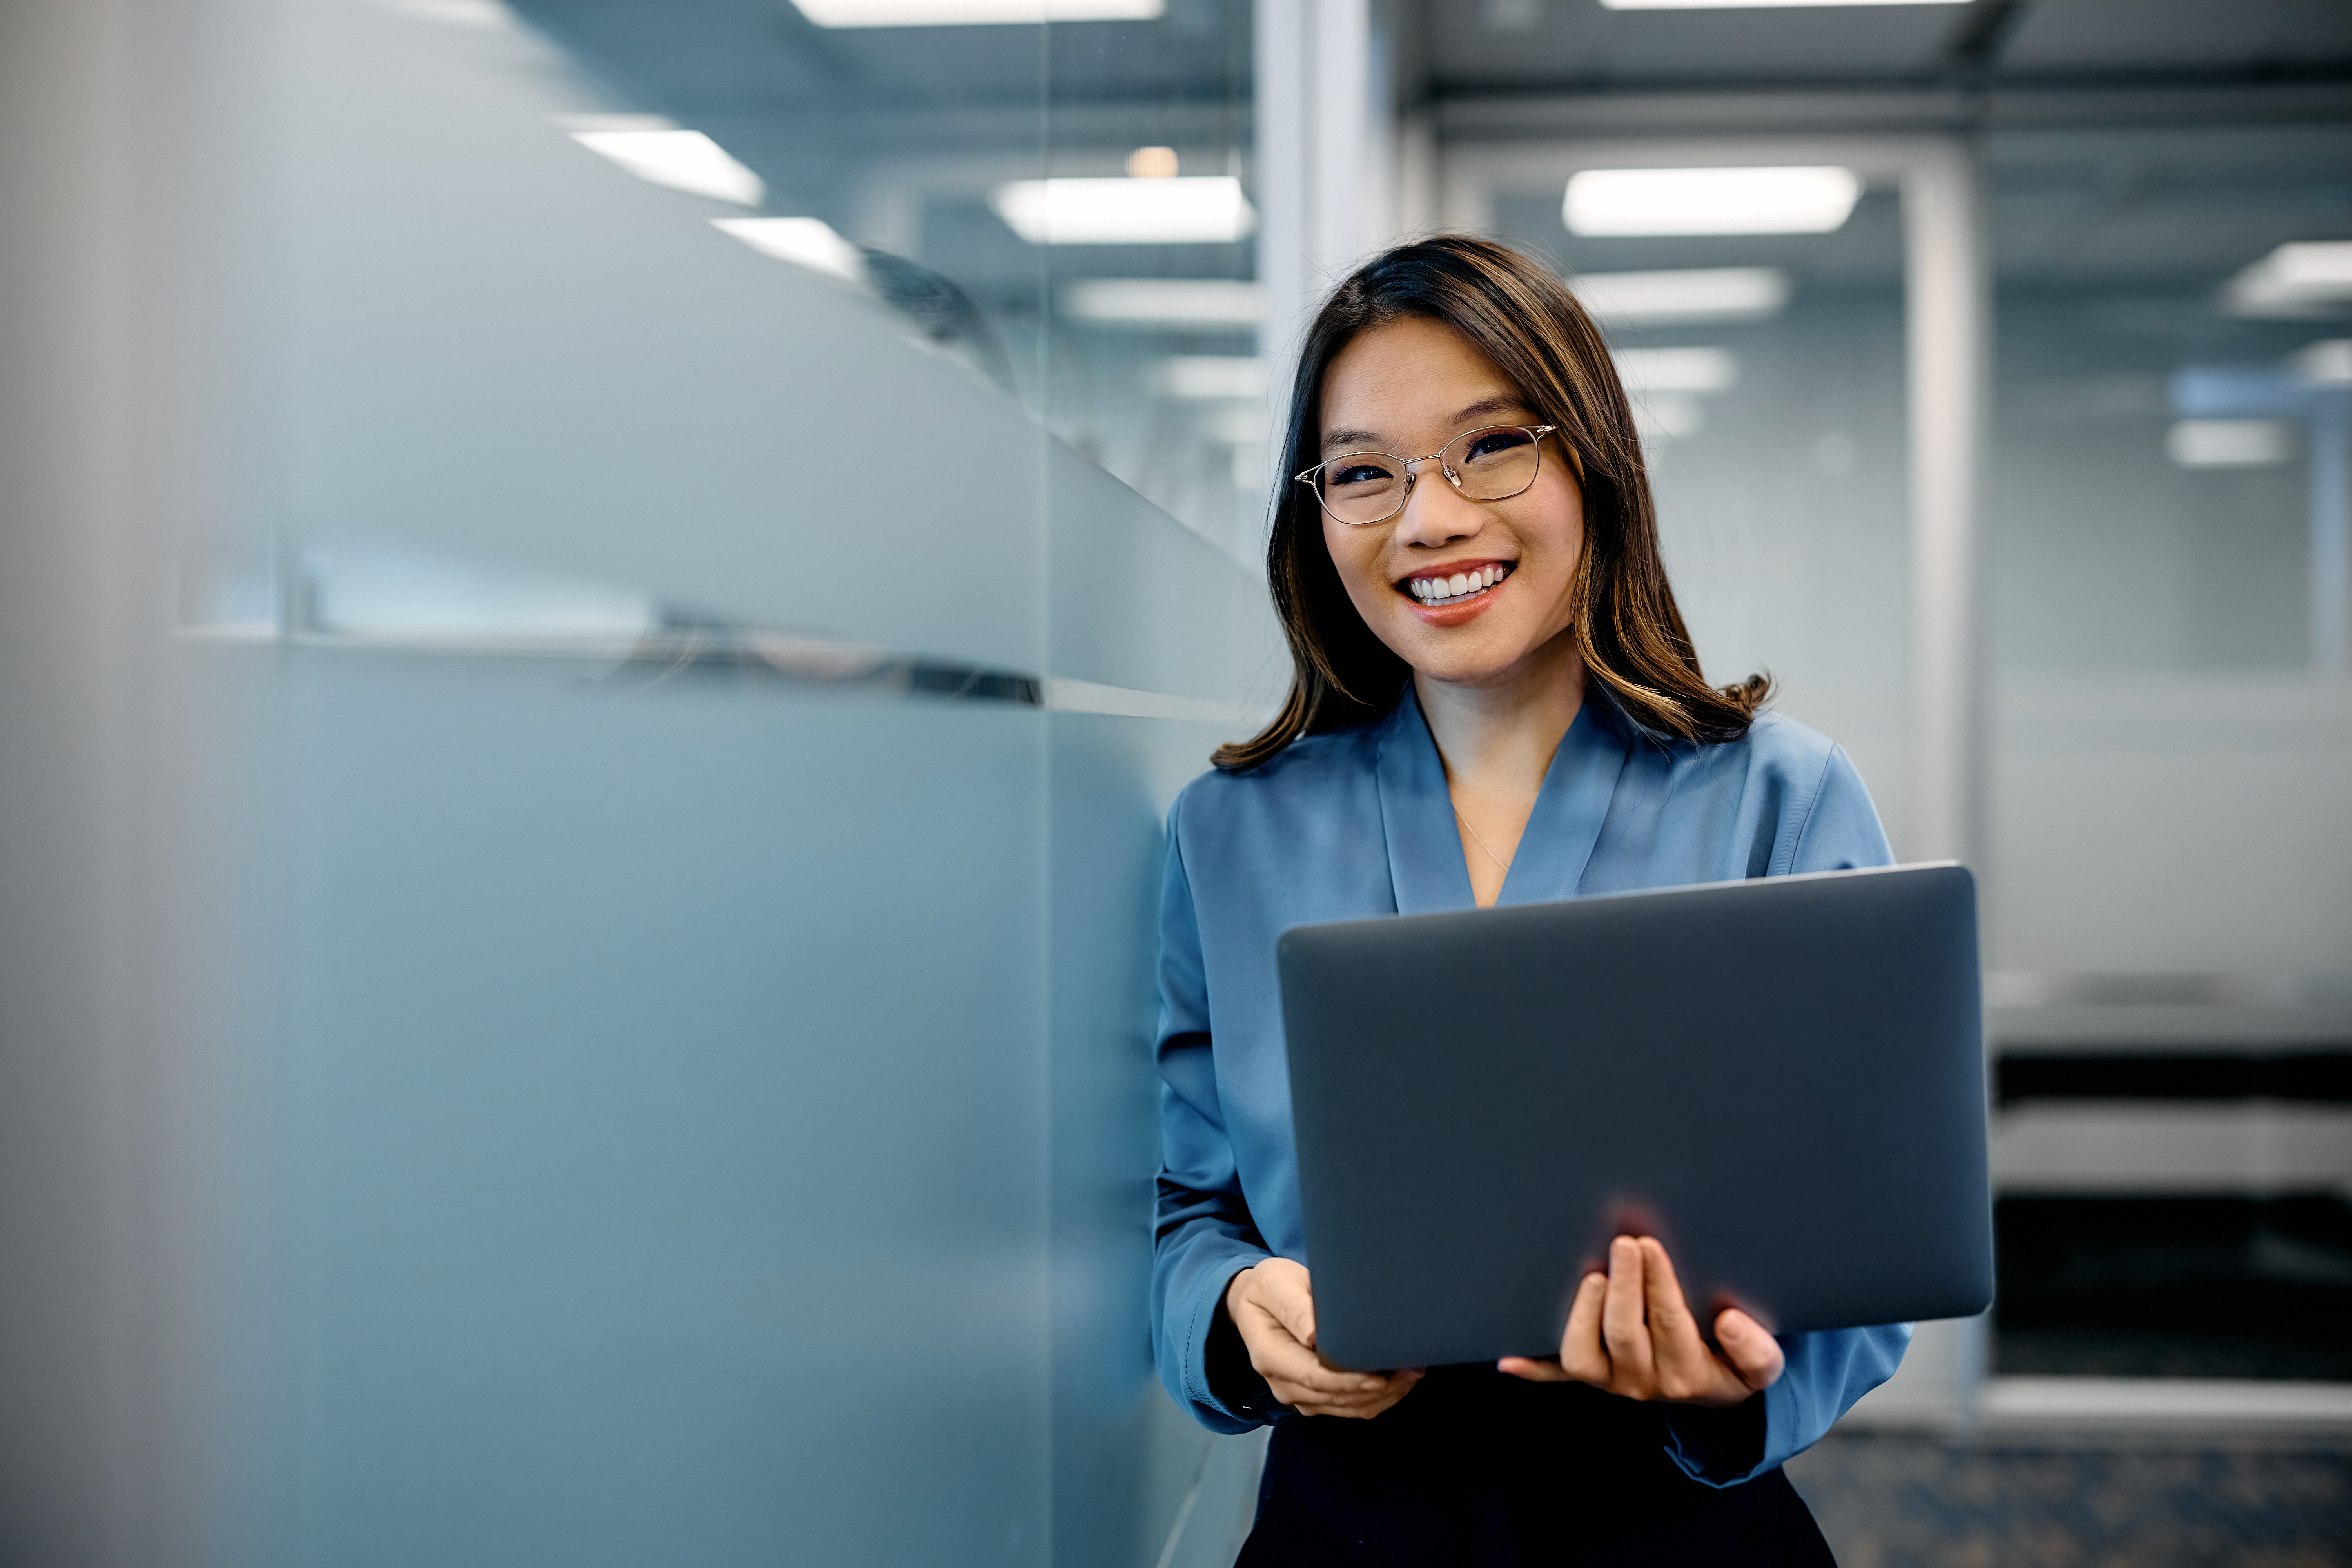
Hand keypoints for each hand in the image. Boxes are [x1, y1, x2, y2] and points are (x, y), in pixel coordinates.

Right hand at [1225, 1258, 1422, 1419]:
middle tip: (1412, 1369)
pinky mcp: (1314, 1396)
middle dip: (1377, 1389)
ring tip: (1412, 1373)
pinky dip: (1376, 1398)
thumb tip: (1314, 1337)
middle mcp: (1281, 1383)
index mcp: (1269, 1355)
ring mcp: (1298, 1394)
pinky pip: (1349, 1407)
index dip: (1351, 1380)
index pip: (1314, 1377)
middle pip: (1335, 1397)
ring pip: (1347, 1407)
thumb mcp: (1275, 1284)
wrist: (1257, 1301)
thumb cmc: (1269, 1288)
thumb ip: (1294, 1308)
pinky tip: (1398, 1381)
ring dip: (1383, 1396)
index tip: (1381, 1375)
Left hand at [1498, 1235, 1782, 1407]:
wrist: (1713, 1390)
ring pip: (1582, 1356)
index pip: (1669, 1324)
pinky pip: (1557, 1375)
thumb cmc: (1733, 1361)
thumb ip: (1756, 1350)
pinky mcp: (1591, 1376)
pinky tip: (1510, 1359)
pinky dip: (1534, 1366)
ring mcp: (1611, 1380)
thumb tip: (1731, 1323)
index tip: (1651, 1245)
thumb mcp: (1759, 1364)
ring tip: (1592, 1274)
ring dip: (1582, 1313)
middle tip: (1625, 1241)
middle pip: (1624, 1333)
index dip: (1658, 1284)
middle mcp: (1644, 1382)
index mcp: (1688, 1375)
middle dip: (1624, 1284)